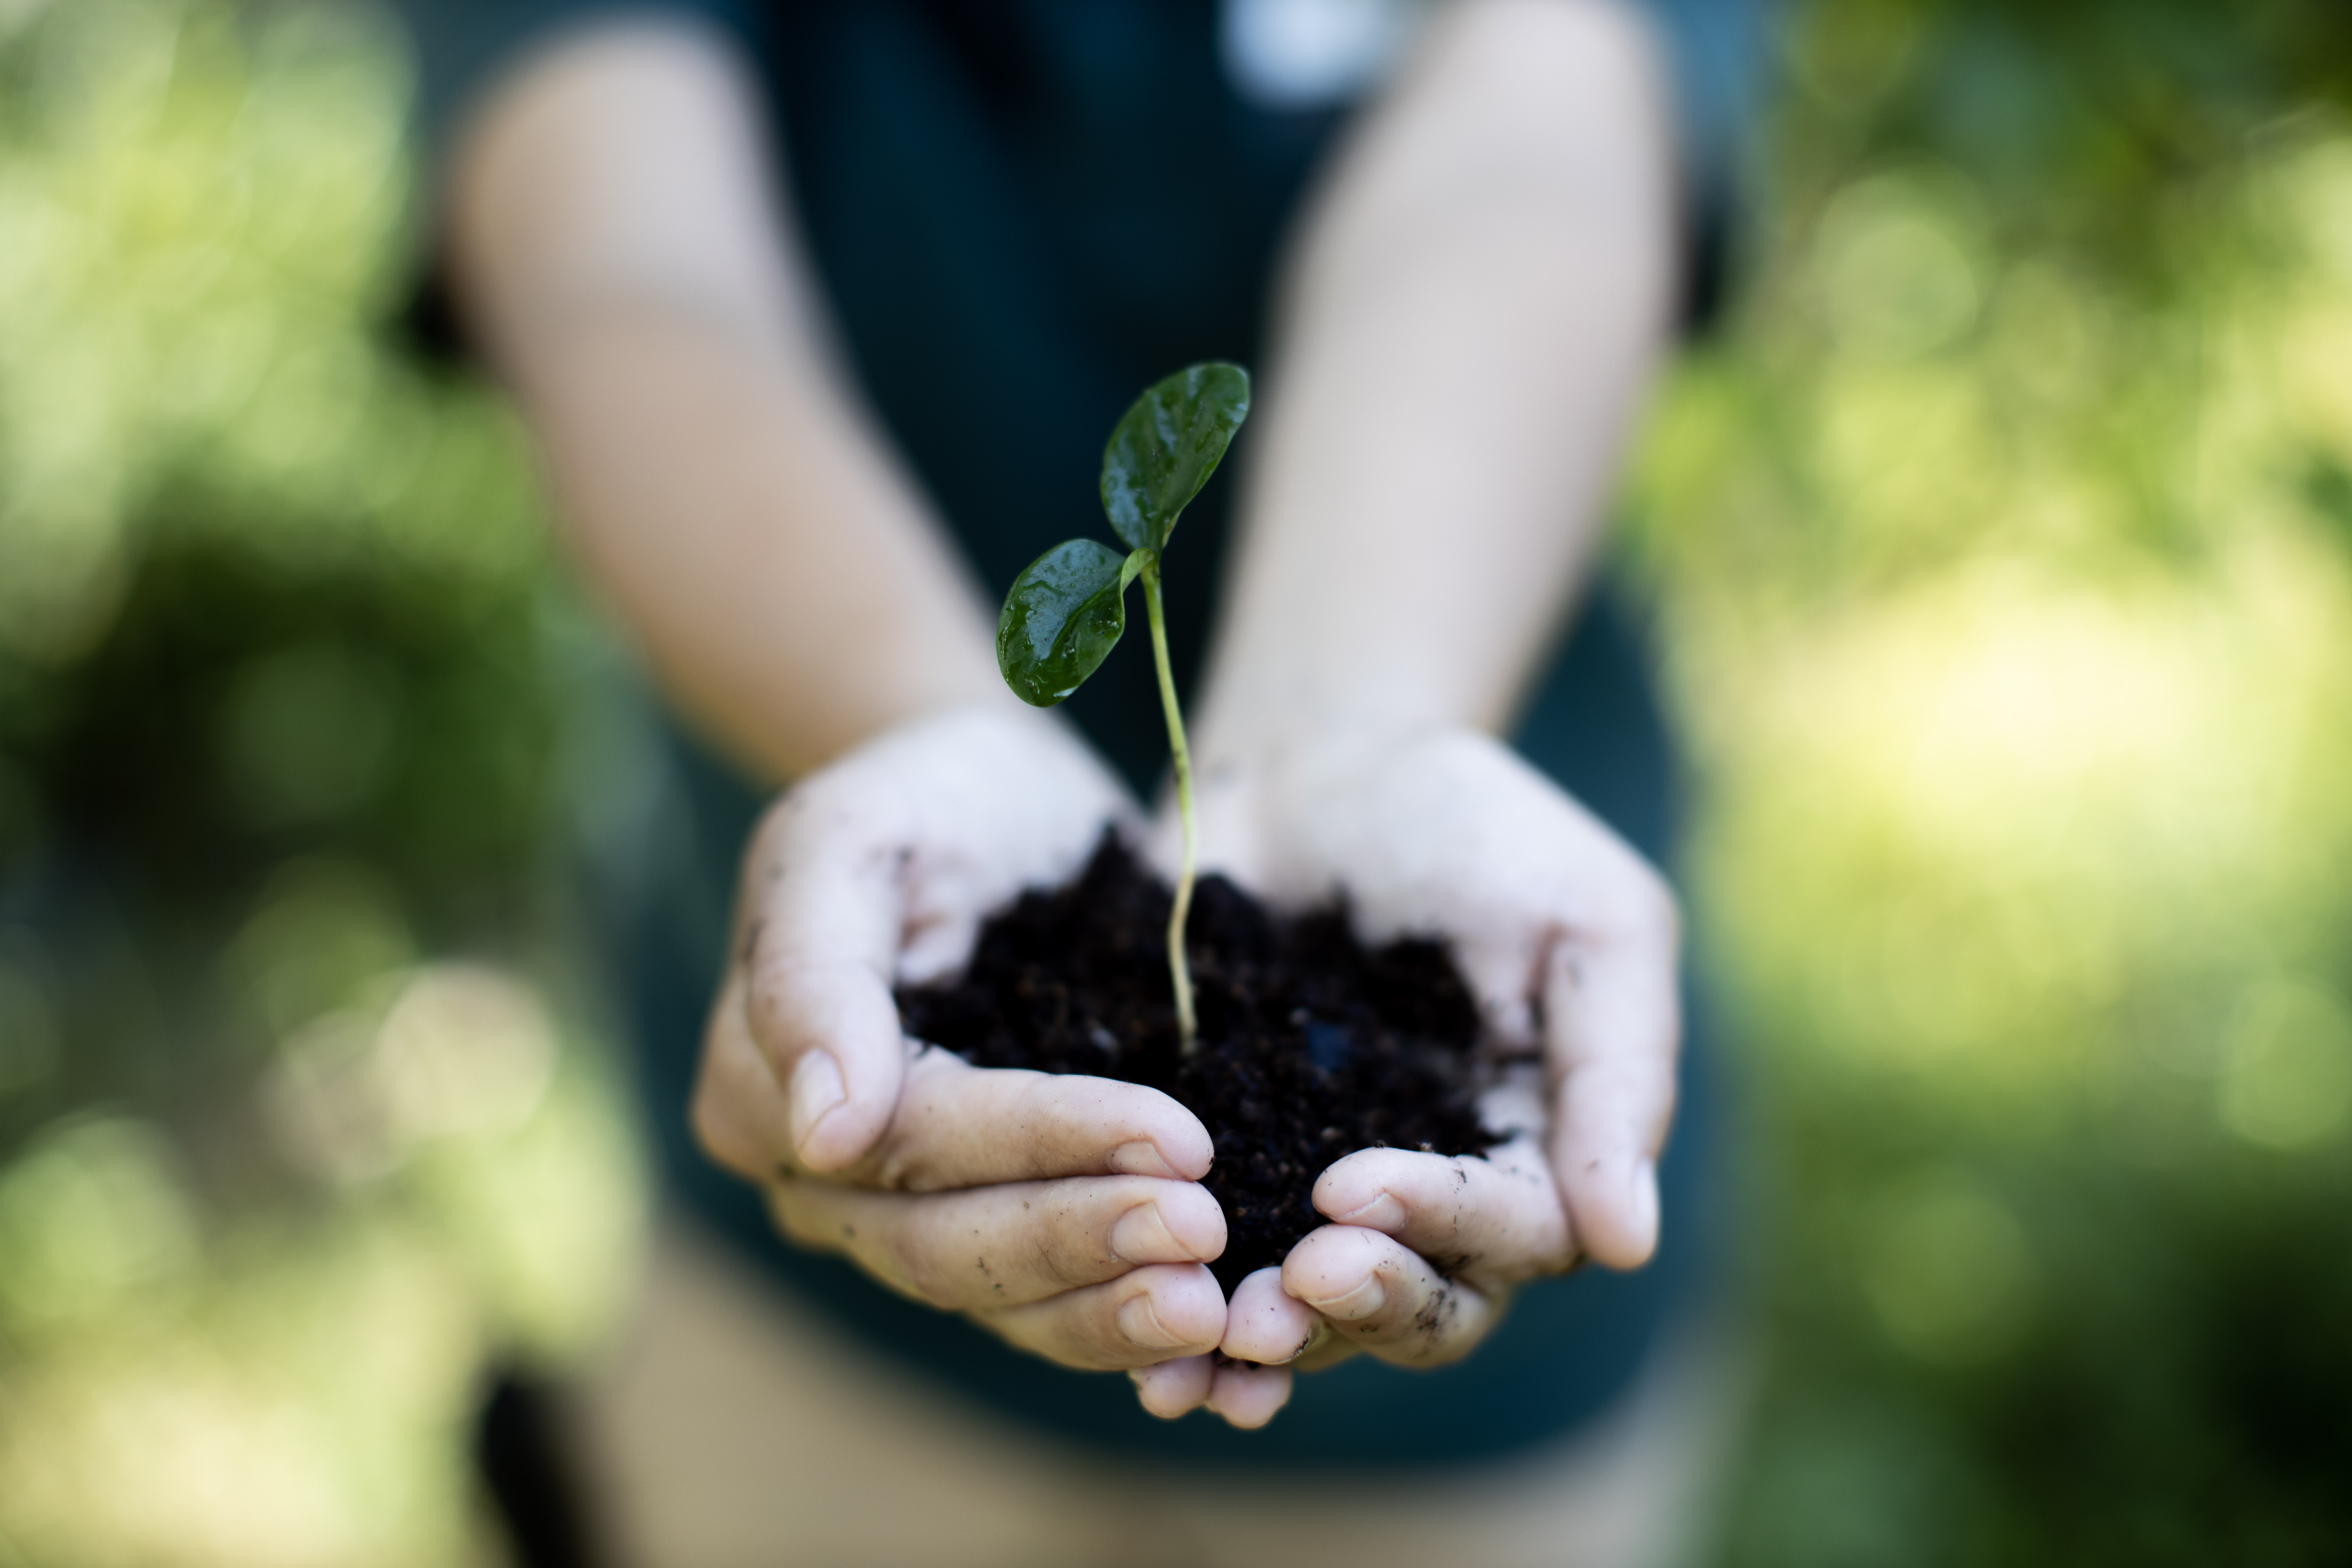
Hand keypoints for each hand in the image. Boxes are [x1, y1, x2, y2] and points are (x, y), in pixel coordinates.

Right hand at [694, 706, 1230, 1371]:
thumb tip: (824, 1135)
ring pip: (997, 1297)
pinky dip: (1122, 1328)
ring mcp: (895, 1217)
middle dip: (1082, 1240)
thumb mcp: (845, 838)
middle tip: (1209, 1234)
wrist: (998, 800)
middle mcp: (816, 1177)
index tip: (1178, 1138)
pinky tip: (1212, 1346)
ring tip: (1218, 1311)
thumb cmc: (923, 796)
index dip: (1040, 1144)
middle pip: (946, 1242)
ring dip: (1108, 1311)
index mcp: (760, 1085)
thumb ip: (812, 971)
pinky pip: (1043, 1304)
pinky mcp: (988, 1221)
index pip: (910, 1140)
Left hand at [1131, 724, 1679, 1419]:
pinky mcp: (1223, 1168)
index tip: (1353, 1189)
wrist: (1316, 761)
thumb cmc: (1471, 824)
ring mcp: (1321, 1188)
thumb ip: (1616, 1072)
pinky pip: (1217, 1275)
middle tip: (1289, 1286)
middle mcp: (1437, 1193)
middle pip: (1426, 1305)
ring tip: (1216, 1339)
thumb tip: (1629, 1244)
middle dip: (1360, 1305)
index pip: (1515, 1232)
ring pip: (1321, 1316)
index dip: (1441, 1223)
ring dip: (1275, 1342)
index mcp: (1539, 1143)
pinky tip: (1151, 1366)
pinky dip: (1190, 1329)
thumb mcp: (1587, 919)